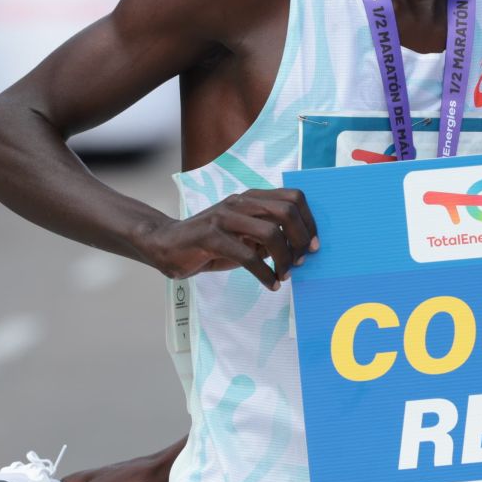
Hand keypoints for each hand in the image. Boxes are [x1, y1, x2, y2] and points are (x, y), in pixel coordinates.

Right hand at [138, 187, 318, 287]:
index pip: (293, 197)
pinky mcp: (210, 236)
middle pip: (286, 211)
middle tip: (301, 261)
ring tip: (285, 275)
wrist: (166, 244)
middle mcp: (240, 202)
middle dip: (300, 239)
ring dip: (284, 258)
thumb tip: (301, 249)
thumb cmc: (211, 243)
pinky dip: (265, 274)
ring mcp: (224, 217)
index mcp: (251, 198)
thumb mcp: (244, 237)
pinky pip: (248, 256)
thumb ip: (268, 237)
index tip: (314, 245)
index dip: (309, 221)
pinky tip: (270, 284)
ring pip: (269, 232)